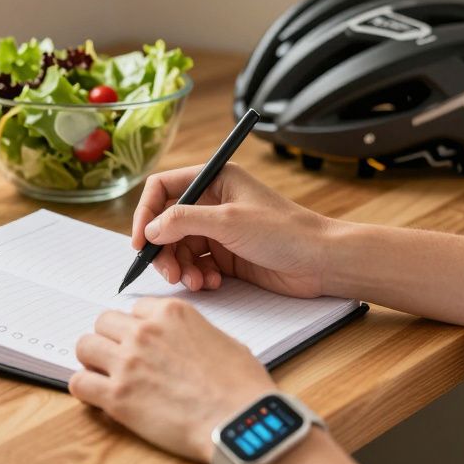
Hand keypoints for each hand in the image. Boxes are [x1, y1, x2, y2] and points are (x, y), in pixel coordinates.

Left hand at [70, 297, 275, 462]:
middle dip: (111, 340)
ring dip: (93, 360)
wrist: (240, 422)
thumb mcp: (223, 340)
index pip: (135, 309)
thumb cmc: (241, 387)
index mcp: (171, 313)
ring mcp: (128, 362)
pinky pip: (79, 383)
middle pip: (104, 322)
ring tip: (105, 376)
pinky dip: (84, 388)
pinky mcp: (117, 396)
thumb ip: (190, 333)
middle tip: (121, 360)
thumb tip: (179, 343)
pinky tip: (98, 396)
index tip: (142, 343)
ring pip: (85, 346)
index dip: (138, 328)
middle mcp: (145, 331)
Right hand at [132, 163, 335, 297]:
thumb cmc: (284, 231)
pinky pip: (196, 265)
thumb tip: (149, 231)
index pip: (163, 189)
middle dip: (164, 250)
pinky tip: (211, 284)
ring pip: (180, 248)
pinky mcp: (226, 256)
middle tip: (169, 273)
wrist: (322, 262)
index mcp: (214, 179)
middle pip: (167, 223)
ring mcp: (219, 230)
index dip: (146, 213)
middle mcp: (213, 202)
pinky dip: (197, 276)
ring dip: (181, 267)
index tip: (141, 242)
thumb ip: (183, 221)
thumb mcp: (228, 221)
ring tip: (196, 282)